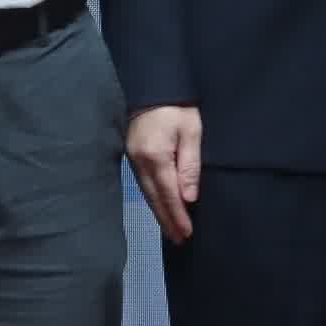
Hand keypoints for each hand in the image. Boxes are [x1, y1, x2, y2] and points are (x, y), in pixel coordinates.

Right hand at [126, 106, 202, 242]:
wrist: (154, 85)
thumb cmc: (178, 107)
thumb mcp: (191, 132)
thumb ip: (190, 165)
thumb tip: (188, 197)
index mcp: (155, 156)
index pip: (169, 193)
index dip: (178, 216)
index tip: (187, 233)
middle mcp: (140, 162)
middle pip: (155, 198)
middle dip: (167, 221)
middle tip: (179, 240)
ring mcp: (134, 159)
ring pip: (147, 193)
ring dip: (160, 213)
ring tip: (172, 231)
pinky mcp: (133, 155)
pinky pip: (144, 184)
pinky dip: (153, 200)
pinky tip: (161, 207)